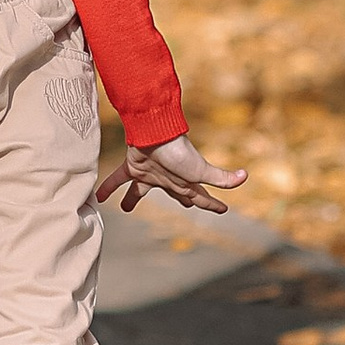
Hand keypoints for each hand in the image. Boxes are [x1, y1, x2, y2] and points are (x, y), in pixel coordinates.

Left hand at [97, 133, 246, 217]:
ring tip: (124, 207)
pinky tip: (98, 197)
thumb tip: (246, 176)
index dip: (212, 205)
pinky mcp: (133, 168)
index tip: (223, 210)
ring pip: (141, 192)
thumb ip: (222, 178)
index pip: (202, 198)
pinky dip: (108, 187)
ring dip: (133, 199)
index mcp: (186, 183)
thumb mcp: (201, 170)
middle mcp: (168, 180)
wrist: (156, 134)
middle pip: (176, 194)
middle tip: (187, 205)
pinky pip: (118, 181)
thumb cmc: (180, 152)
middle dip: (183, 200)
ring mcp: (151, 174)